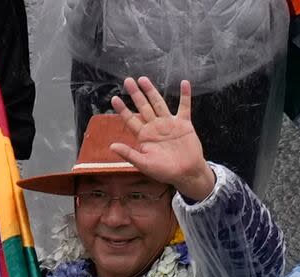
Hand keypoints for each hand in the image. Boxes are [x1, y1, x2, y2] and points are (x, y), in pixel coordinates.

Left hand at [111, 77, 215, 201]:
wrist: (187, 173)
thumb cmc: (165, 171)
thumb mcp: (144, 164)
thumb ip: (129, 154)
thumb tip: (111, 146)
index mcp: (145, 136)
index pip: (131, 120)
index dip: (123, 110)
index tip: (114, 98)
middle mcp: (155, 127)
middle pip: (143, 107)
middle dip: (135, 94)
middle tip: (127, 81)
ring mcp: (169, 124)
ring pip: (158, 103)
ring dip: (152, 91)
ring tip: (143, 79)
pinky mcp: (184, 124)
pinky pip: (184, 107)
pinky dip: (185, 95)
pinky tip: (184, 83)